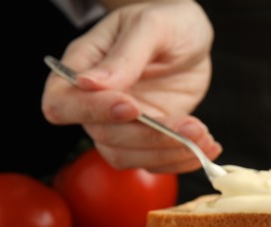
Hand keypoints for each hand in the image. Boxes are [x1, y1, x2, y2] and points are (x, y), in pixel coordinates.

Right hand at [41, 1, 220, 173]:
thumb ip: (125, 55)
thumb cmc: (166, 22)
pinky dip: (182, 159)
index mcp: (81, 68)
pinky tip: (208, 146)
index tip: (132, 107)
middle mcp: (95, 102)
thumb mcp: (151, 26)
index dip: (93, 111)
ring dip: (169, 153)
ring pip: (128, 156)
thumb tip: (89, 83)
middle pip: (103, 135)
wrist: (190, 36)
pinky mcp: (147, 137)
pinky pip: (155, 160)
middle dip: (149, 136)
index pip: (63, 103)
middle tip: (190, 126)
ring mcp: (121, 123)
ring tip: (204, 136)